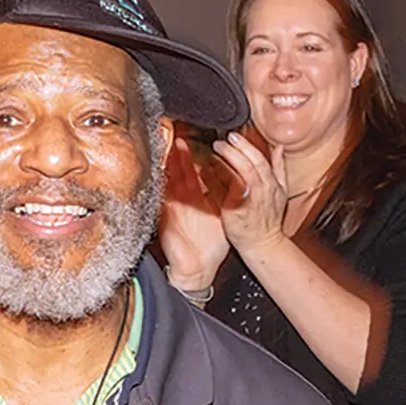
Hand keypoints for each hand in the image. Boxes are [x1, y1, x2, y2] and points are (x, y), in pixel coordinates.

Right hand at [158, 138, 232, 292]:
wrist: (197, 267)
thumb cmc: (209, 244)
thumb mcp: (223, 215)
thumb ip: (230, 196)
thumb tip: (243, 179)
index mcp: (199, 198)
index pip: (197, 172)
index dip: (198, 156)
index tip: (200, 140)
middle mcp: (186, 201)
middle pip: (182, 173)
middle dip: (181, 155)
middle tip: (181, 137)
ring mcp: (175, 209)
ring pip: (172, 182)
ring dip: (171, 165)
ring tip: (172, 148)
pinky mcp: (167, 219)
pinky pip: (165, 200)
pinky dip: (164, 187)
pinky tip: (163, 174)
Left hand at [212, 131, 288, 257]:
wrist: (263, 244)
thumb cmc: (269, 219)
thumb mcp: (281, 191)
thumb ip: (279, 168)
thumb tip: (278, 147)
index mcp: (272, 183)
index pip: (260, 159)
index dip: (247, 146)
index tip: (235, 136)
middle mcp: (262, 191)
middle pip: (250, 165)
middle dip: (236, 150)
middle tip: (222, 140)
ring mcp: (248, 202)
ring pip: (238, 177)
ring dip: (224, 162)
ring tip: (213, 152)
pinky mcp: (235, 212)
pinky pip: (223, 193)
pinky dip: (214, 180)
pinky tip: (205, 172)